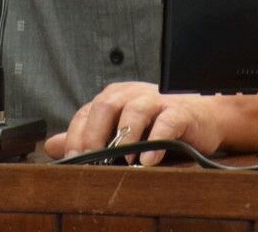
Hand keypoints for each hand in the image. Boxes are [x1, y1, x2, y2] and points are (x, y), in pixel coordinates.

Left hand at [44, 82, 223, 165]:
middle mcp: (132, 94)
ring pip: (134, 111)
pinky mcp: (179, 112)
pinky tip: (148, 160)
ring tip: (122, 162)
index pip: (87, 111)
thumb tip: (53, 145)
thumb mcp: (120, 127)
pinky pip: (165, 123)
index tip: (71, 158)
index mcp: (115, 97)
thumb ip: (88, 135)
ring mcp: (157, 101)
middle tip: (90, 159)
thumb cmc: (159, 122)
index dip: (77, 134)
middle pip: (106, 105)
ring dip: (125, 138)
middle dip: (94, 134)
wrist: (204, 116)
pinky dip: (155, 141)